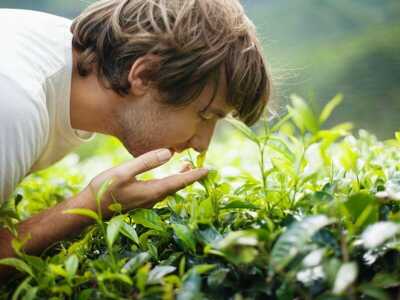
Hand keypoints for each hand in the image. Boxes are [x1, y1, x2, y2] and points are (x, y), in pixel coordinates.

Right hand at [81, 149, 207, 217]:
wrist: (90, 209)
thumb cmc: (105, 189)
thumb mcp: (124, 172)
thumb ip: (147, 162)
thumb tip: (169, 153)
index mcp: (153, 191)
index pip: (179, 182)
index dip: (194, 175)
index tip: (209, 170)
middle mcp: (153, 199)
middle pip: (177, 186)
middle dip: (190, 175)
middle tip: (200, 164)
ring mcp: (147, 201)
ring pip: (169, 188)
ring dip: (179, 177)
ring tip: (186, 165)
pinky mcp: (141, 200)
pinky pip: (161, 189)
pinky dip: (169, 180)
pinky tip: (165, 174)